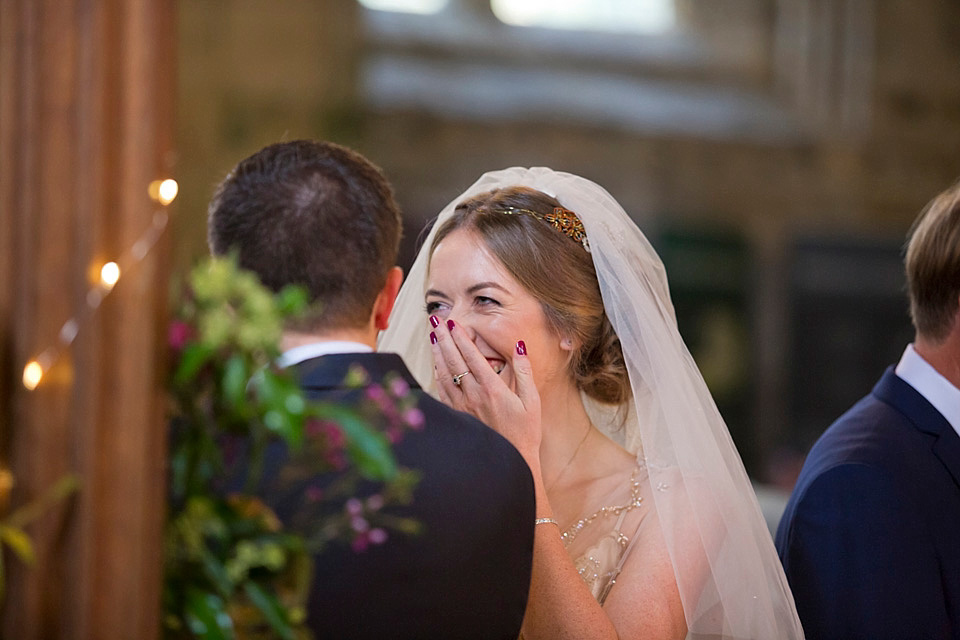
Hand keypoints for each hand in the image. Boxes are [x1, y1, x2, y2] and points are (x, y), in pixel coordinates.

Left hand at [429, 317, 541, 460]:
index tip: (454, 323)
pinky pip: (443, 392)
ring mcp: (463, 407)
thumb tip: (520, 346)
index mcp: (493, 389)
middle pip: (454, 361)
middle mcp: (474, 396)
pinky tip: (436, 365)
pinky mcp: (458, 416)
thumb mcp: (532, 400)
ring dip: (438, 354)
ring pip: (445, 375)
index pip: (472, 356)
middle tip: (436, 320)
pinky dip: (437, 375)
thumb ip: (525, 371)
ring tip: (433, 337)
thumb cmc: (525, 431)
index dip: (461, 338)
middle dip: (444, 338)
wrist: (512, 460)